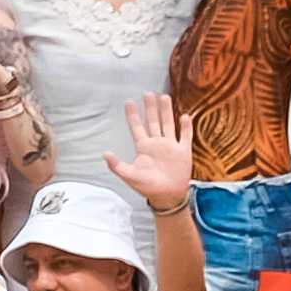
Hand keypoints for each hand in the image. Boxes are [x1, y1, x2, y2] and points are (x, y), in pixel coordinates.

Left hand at [111, 91, 191, 211]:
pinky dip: (185, 127)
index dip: (133, 115)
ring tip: (164, 97)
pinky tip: (185, 116)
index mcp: (143, 147)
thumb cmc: (148, 187)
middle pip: (153, 121)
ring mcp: (170, 146)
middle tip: (148, 94)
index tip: (129, 102)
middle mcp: (156, 144)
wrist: (167, 196)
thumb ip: (117, 165)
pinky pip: (185, 136)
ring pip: (168, 124)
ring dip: (166, 112)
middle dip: (150, 108)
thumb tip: (105, 153)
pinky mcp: (183, 151)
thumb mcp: (130, 175)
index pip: (137, 127)